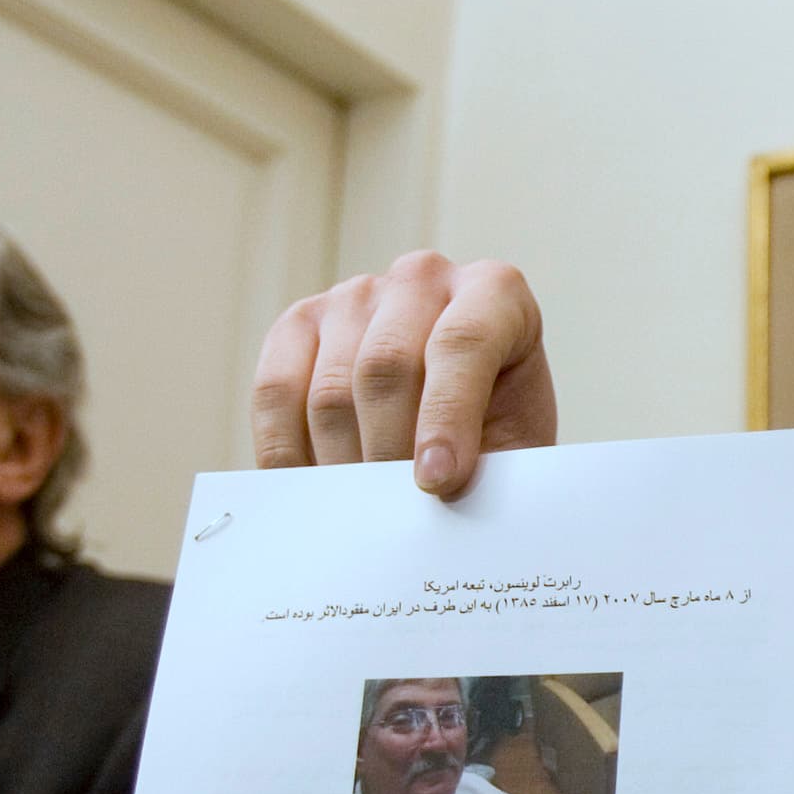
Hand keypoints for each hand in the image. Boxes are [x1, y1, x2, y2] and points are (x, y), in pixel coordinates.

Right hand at [251, 253, 557, 497]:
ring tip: (363, 512)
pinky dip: (289, 453)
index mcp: (495, 292)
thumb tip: (438, 493)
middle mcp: (421, 278)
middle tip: (393, 514)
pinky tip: (314, 491)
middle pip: (385, 366)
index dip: (446, 416)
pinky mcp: (298, 324)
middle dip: (388, 452)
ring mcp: (354, 295)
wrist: (464, 423)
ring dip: (342, 464)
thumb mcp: (520, 446)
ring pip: (330, 389)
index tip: (437, 483)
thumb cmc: (501, 433)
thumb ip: (494, 462)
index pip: (463, 342)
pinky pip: (274, 393)